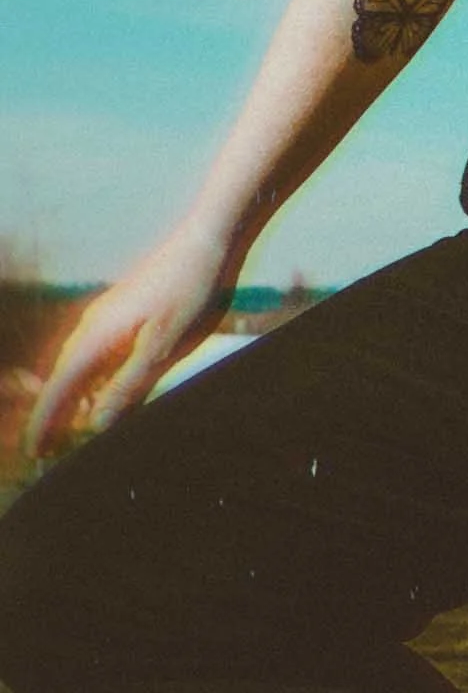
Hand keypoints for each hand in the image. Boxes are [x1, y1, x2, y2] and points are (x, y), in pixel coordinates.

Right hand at [25, 222, 238, 457]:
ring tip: (66, 428)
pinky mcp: (123, 311)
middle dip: (52, 414)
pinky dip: (90, 376)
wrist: (207, 241)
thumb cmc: (190, 291)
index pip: (60, 388)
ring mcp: (107, 315)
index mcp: (98, 336)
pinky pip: (96, 351)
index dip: (45, 421)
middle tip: (44, 450)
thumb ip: (129, 386)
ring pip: (78, 364)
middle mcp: (93, 324)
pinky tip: (99, 387)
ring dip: (70, 396)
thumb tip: (97, 424)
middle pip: (62, 377)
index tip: (34, 451)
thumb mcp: (164, 347)